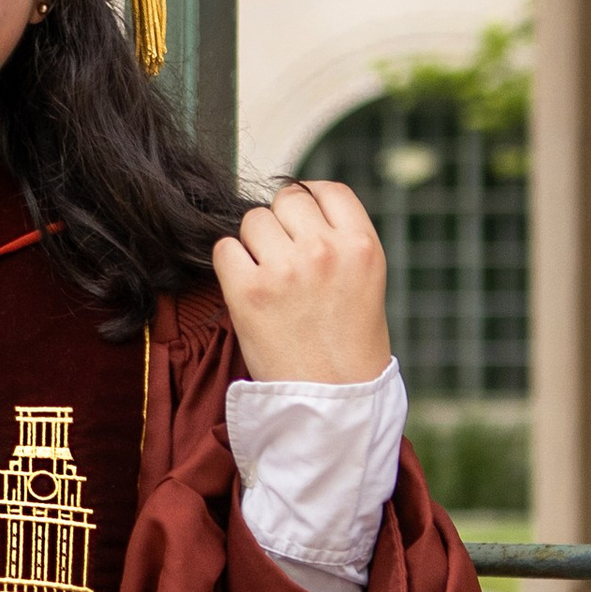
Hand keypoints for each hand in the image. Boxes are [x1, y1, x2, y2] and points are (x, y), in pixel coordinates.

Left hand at [214, 180, 391, 384]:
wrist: (333, 401)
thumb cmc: (349, 346)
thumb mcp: (365, 281)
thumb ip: (338, 241)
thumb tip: (295, 207)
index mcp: (361, 245)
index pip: (327, 190)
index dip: (309, 200)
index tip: (301, 219)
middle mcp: (325, 250)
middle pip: (286, 200)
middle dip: (281, 224)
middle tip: (285, 260)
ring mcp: (285, 268)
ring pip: (252, 221)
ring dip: (254, 244)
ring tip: (270, 280)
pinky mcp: (248, 291)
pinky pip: (224, 249)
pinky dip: (230, 265)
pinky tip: (248, 289)